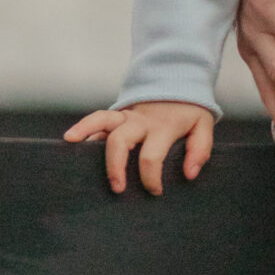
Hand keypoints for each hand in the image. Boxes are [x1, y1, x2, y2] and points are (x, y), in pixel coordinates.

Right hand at [66, 100, 213, 195]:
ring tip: (71, 144)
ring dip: (86, 132)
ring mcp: (127, 115)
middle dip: (115, 166)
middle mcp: (141, 121)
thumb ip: (200, 149)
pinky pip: (98, 119)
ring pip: (102, 120)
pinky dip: (83, 127)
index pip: (151, 156)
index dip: (150, 178)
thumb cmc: (189, 112)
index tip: (155, 192)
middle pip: (120, 141)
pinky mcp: (118, 115)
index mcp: (163, 127)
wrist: (180, 82)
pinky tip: (70, 139)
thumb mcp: (203, 126)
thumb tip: (189, 174)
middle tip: (117, 189)